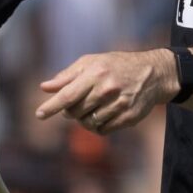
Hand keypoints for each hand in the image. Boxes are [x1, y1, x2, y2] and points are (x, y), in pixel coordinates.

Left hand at [36, 49, 176, 133]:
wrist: (153, 74)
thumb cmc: (115, 66)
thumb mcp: (92, 62)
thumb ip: (67, 76)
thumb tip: (44, 87)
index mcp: (96, 73)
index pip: (68, 94)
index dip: (52, 106)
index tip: (39, 115)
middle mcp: (108, 89)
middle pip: (76, 112)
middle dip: (71, 111)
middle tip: (76, 104)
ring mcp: (120, 104)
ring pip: (88, 123)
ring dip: (84, 119)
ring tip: (91, 108)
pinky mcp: (129, 117)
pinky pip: (102, 130)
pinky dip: (97, 126)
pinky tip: (102, 115)